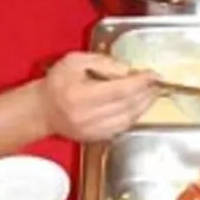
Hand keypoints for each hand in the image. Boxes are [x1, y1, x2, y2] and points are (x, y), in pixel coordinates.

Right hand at [41, 53, 156, 141]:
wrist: (42, 110)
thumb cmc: (57, 83)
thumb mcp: (74, 61)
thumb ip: (101, 62)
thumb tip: (127, 70)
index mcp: (81, 95)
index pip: (120, 90)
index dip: (140, 82)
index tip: (153, 74)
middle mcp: (87, 116)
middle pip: (128, 105)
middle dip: (146, 93)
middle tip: (157, 83)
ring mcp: (92, 130)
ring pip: (128, 119)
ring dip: (144, 105)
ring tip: (152, 93)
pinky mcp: (96, 138)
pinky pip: (122, 127)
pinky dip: (134, 116)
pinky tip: (139, 106)